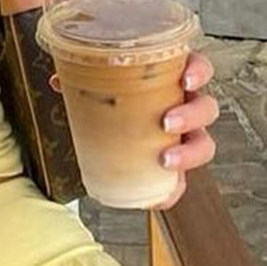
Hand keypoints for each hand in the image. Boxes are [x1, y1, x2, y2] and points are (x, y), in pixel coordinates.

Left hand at [46, 49, 220, 208]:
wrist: (106, 128)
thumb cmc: (115, 97)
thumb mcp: (101, 84)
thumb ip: (84, 78)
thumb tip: (59, 81)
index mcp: (171, 79)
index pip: (198, 67)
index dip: (198, 72)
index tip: (185, 81)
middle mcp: (184, 106)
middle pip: (207, 107)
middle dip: (192, 115)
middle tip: (166, 122)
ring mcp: (183, 137)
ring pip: (204, 143)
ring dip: (189, 153)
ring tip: (165, 159)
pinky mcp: (173, 165)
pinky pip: (181, 182)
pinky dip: (173, 190)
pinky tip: (158, 198)